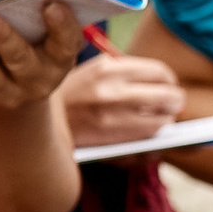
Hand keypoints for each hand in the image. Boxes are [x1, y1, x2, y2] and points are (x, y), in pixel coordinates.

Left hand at [0, 0, 80, 111]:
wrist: (9, 89)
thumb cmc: (26, 37)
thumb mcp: (39, 25)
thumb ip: (33, 0)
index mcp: (59, 55)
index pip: (66, 41)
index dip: (62, 25)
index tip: (51, 4)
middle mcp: (36, 78)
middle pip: (20, 57)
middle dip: (3, 37)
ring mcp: (5, 91)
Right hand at [60, 54, 184, 145]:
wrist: (38, 121)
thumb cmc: (72, 94)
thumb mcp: (94, 70)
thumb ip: (127, 72)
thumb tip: (164, 81)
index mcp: (109, 69)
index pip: (160, 72)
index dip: (168, 79)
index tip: (167, 84)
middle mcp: (113, 93)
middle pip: (168, 97)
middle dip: (174, 101)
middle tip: (173, 103)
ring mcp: (113, 120)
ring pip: (162, 122)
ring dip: (165, 121)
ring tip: (159, 119)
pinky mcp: (111, 142)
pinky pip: (147, 142)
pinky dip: (152, 139)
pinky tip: (147, 135)